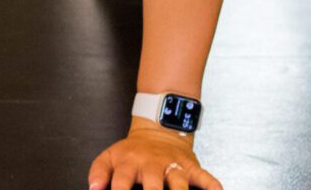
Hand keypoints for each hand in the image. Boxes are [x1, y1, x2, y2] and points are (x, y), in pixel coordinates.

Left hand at [87, 120, 221, 189]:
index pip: (121, 183)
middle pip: (153, 186)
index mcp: (130, 163)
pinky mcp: (190, 166)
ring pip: (179, 182)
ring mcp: (173, 165)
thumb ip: (99, 172)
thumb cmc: (133, 150)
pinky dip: (211, 184)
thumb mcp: (110, 156)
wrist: (159, 125)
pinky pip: (204, 176)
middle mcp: (152, 164)